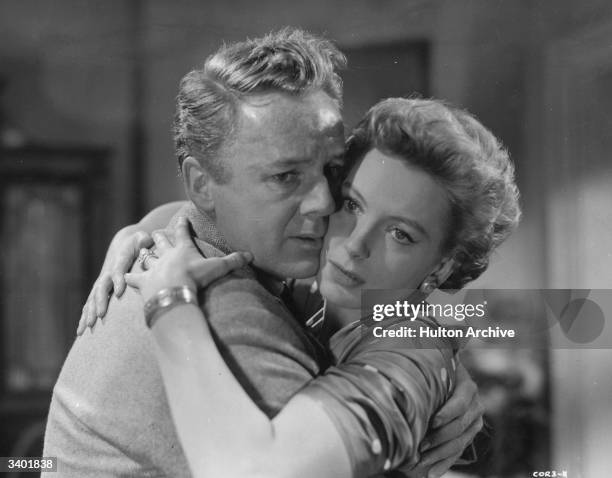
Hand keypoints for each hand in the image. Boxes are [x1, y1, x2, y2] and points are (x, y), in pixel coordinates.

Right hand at [77, 227, 152, 334]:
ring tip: (87, 327)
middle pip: (102, 288)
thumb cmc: (137, 243)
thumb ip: (144, 240)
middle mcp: (107, 273)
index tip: (119, 291)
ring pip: (93, 298)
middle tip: (100, 315)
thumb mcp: (142, 238)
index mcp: (119, 261)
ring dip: (89, 312)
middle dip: (101, 302)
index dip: (118, 279)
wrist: (123, 243)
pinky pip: (90, 304)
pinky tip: (80, 331)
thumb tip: (146, 240)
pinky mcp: (100, 290)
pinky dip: (85, 316)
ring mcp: (101, 282)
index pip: (118, 270)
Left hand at [125, 217, 251, 301]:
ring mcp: (153, 267)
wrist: (174, 290)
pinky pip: (133, 277)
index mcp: (183, 249)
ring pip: (147, 257)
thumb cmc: (196, 277)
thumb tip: (251, 255)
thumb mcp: (217, 268)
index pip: (183, 232)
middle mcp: (166, 255)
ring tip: (142, 251)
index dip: (183, 224)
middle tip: (156, 233)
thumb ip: (233, 261)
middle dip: (159, 237)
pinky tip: (123, 277)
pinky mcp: (142, 281)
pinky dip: (128, 277)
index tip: (181, 216)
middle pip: (161, 242)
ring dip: (145, 254)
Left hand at [415, 362, 483, 477]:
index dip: (447, 414)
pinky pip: (459, 452)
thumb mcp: (436, 369)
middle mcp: (475, 405)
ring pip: (459, 442)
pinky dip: (445, 463)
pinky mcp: (470, 434)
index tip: (432, 422)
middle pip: (459, 427)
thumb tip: (404, 381)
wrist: (450, 378)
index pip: (460, 404)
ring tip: (422, 461)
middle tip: (421, 446)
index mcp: (468, 387)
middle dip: (439, 438)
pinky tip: (432, 473)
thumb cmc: (436, 371)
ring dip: (440, 454)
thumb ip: (427, 376)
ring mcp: (475, 422)